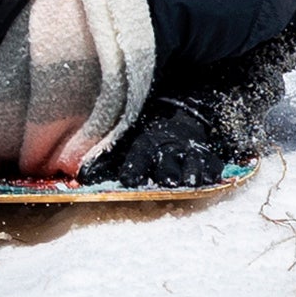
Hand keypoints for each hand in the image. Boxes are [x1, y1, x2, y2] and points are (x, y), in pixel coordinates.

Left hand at [95, 101, 236, 187]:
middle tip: (166, 180)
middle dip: (166, 170)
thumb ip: (105, 160)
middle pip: (167, 160)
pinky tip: (213, 178)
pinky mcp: (205, 155)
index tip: (129, 180)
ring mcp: (188, 150)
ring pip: (191, 161)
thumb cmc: (145, 136)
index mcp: (145, 143)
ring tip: (191, 180)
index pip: (138, 155)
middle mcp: (167, 147)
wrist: (177, 115)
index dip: (134, 167)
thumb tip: (83, 175)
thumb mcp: (126, 142)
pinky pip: (212, 162)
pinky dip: (212, 170)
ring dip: (190, 171)